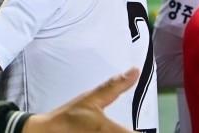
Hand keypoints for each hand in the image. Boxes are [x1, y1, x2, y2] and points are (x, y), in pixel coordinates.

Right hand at [23, 68, 138, 132]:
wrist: (46, 132)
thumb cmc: (69, 116)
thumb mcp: (91, 99)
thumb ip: (115, 87)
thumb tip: (135, 71)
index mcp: (109, 130)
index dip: (144, 132)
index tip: (152, 128)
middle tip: (124, 127)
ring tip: (111, 129)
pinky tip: (104, 132)